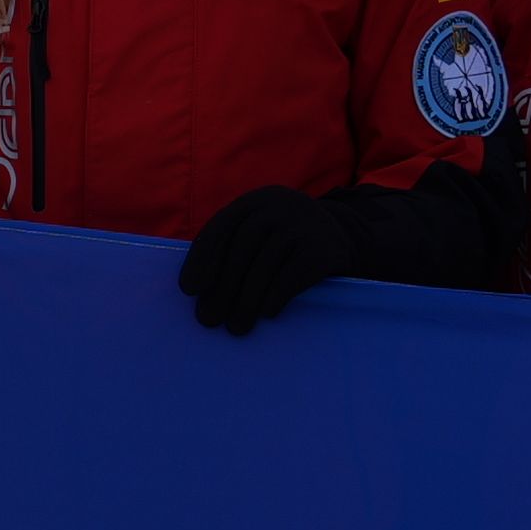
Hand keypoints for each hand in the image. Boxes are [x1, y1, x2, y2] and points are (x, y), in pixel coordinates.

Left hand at [178, 184, 354, 334]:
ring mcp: (303, 225)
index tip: (189, 290)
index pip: (220, 227)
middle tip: (208, 319)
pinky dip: (275, 297)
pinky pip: (292, 277)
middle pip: (241, 250)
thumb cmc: (285, 241)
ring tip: (235, 327)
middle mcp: (277, 206)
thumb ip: (231, 246)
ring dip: (245, 302)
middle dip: (221, 289)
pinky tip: (267, 314)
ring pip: (264, 267)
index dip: (202, 258)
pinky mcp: (323, 248)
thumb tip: (197, 290)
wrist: (341, 236)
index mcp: (254, 201)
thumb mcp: (259, 229)